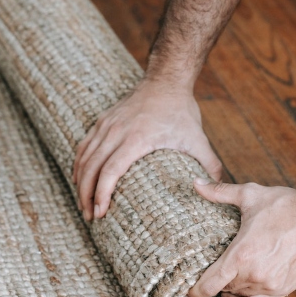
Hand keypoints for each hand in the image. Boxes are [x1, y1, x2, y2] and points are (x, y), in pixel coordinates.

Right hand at [72, 80, 221, 220]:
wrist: (166, 80)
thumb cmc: (181, 111)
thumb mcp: (198, 138)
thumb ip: (209, 165)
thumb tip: (217, 190)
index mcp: (136, 138)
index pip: (110, 170)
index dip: (102, 193)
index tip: (101, 212)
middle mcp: (116, 132)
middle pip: (91, 168)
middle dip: (86, 195)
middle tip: (90, 216)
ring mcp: (106, 126)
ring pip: (84, 158)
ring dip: (79, 183)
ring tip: (83, 204)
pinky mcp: (102, 122)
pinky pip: (84, 147)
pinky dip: (78, 165)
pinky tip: (78, 180)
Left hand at [186, 179, 295, 296]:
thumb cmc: (286, 206)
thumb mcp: (250, 195)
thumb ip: (220, 192)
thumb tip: (196, 182)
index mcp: (241, 255)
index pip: (210, 284)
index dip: (196, 290)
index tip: (189, 290)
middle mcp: (254, 275)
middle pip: (224, 289)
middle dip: (214, 284)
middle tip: (207, 277)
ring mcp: (270, 285)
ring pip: (241, 296)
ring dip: (231, 290)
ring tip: (224, 282)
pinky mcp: (284, 288)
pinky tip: (242, 290)